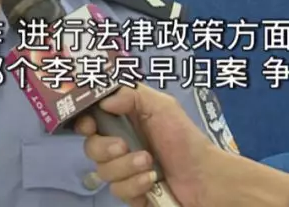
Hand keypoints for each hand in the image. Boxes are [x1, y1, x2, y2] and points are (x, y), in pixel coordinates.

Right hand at [75, 83, 208, 205]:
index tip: (89, 126)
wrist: (205, 177)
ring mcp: (123, 171)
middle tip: (124, 146)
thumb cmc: (184, 137)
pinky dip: (135, 186)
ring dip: (126, 168)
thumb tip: (103, 101)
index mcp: (123, 121)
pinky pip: (118, 191)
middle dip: (105, 148)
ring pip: (103, 172)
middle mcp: (119, 145)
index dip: (84, 122)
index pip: (90, 120)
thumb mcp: (162, 106)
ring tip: (150, 164)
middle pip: (90, 148)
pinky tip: (152, 182)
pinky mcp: (130, 193)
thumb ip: (131, 95)